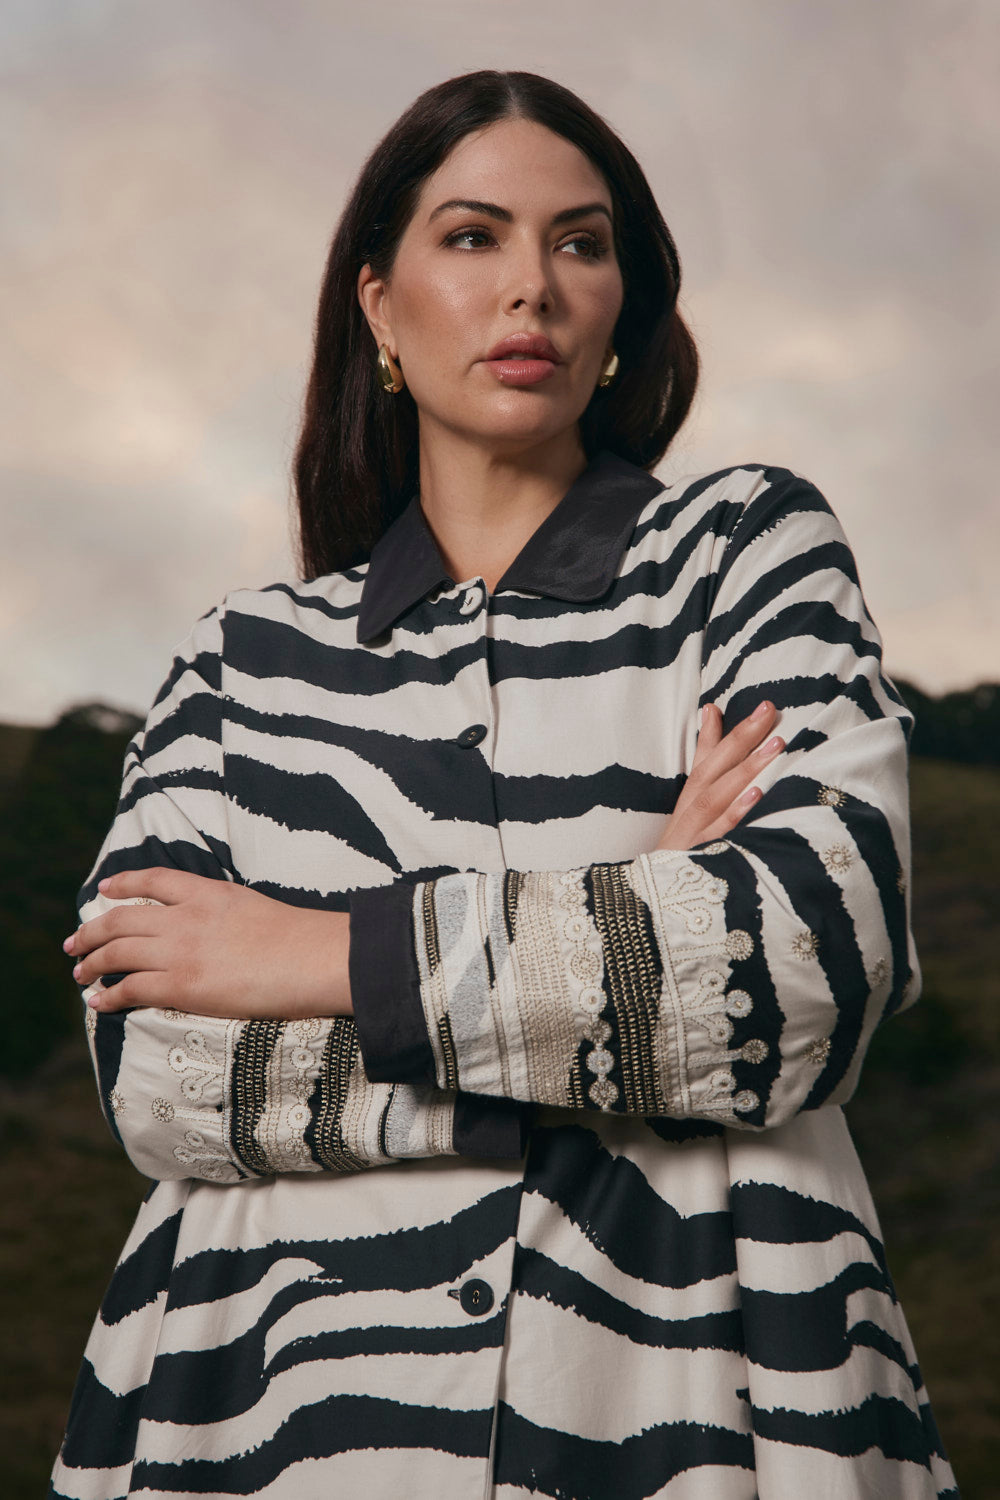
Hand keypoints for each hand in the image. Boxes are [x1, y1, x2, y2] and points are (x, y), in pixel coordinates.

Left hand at [63, 868, 352, 1018]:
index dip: (123, 883)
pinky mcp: (182, 987)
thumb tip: (212, 923)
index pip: (154, 880)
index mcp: (208, 893)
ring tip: (80, 973)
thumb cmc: (300, 939)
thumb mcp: (254, 906)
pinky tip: (98, 1001)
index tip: (104, 890)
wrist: (313, 959)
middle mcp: (186, 918)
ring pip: (118, 953)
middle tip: (74, 944)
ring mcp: (181, 952)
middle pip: (122, 920)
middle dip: (91, 932)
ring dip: (92, 964)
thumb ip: (224, 910)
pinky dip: (108, 995)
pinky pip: (130, 988)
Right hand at [656, 700, 783, 851]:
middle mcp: (689, 810)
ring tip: (774, 745)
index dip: (724, 730)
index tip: (758, 705)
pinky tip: (756, 795)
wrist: (655, 893)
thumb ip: (705, 763)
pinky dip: (734, 813)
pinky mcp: (699, 856)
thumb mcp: (692, 806)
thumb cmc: (682, 847)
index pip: (706, 757)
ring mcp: (693, 832)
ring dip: (745, 769)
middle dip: (741, 739)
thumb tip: (711, 715)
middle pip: (713, 769)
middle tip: (768, 711)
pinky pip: (718, 832)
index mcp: (690, 797)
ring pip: (717, 795)